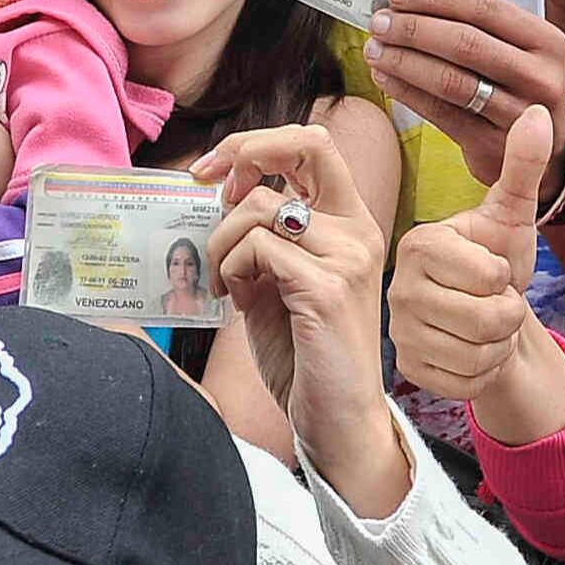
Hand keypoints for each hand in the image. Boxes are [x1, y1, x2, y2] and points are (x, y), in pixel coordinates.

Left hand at [194, 123, 406, 505]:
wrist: (336, 421)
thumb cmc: (305, 355)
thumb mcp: (277, 280)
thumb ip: (263, 235)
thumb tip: (226, 188)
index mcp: (351, 224)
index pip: (315, 144)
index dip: (258, 142)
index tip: (214, 170)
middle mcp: (359, 231)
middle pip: (304, 145)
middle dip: (244, 151)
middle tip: (205, 183)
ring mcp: (348, 257)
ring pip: (262, 207)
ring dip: (223, 240)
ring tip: (225, 281)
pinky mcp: (327, 288)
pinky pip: (257, 248)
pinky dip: (231, 269)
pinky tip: (237, 301)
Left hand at [362, 0, 564, 190]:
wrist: (539, 151)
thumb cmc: (515, 87)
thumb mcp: (515, 51)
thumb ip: (475, 25)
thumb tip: (406, 1)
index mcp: (546, 41)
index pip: (484, 7)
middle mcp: (540, 76)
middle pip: (466, 42)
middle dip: (414, 29)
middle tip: (379, 23)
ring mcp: (520, 115)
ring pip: (451, 80)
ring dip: (405, 61)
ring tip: (375, 50)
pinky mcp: (492, 145)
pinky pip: (441, 113)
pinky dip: (407, 92)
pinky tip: (385, 78)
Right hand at [387, 109, 564, 442]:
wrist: (489, 314)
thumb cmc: (498, 259)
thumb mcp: (513, 215)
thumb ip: (521, 165)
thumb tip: (534, 111)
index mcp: (419, 244)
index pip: (487, 275)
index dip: (505, 277)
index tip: (491, 268)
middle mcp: (397, 287)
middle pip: (486, 320)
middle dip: (508, 314)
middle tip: (494, 301)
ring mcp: (399, 332)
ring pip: (477, 355)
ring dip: (499, 344)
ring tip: (486, 324)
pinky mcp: (408, 369)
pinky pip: (466, 383)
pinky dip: (484, 372)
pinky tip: (473, 350)